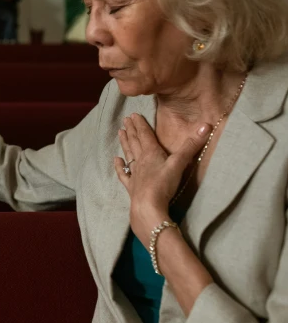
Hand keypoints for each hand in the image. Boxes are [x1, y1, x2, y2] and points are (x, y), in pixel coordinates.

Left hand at [114, 113, 209, 244]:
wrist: (148, 208)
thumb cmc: (163, 185)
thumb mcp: (179, 163)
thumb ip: (191, 145)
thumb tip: (206, 125)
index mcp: (151, 153)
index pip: (145, 135)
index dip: (140, 124)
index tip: (134, 115)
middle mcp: (141, 161)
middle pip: (135, 142)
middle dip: (132, 130)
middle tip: (125, 120)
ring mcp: (134, 174)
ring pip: (129, 154)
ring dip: (124, 143)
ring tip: (120, 132)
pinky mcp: (131, 187)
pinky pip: (123, 174)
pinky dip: (119, 166)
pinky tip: (116, 160)